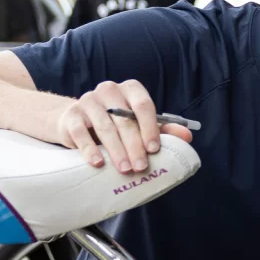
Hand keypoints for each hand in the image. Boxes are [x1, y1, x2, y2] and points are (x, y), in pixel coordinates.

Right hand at [53, 78, 192, 173]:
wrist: (77, 122)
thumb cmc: (116, 124)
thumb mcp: (140, 125)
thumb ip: (163, 130)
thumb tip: (188, 137)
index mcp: (130, 89)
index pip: (143, 104)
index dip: (150, 128)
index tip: (154, 150)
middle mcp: (108, 90)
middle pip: (124, 119)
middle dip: (134, 145)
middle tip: (141, 167)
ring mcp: (87, 101)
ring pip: (104, 127)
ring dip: (116, 150)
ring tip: (125, 169)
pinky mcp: (71, 116)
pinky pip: (81, 133)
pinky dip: (90, 149)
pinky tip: (98, 163)